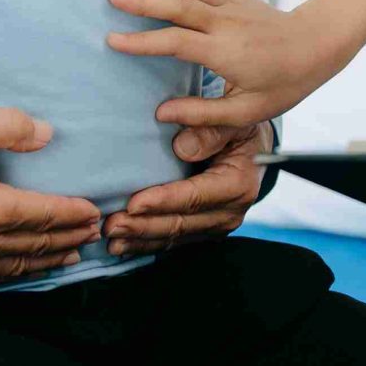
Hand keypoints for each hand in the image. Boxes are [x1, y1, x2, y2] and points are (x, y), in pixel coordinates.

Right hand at [0, 105, 103, 288]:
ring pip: (14, 268)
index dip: (74, 214)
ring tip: (71, 256)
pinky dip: (12, 275)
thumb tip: (48, 135)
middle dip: (69, 238)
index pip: (45, 215)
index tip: (95, 212)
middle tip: (94, 234)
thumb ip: (9, 126)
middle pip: (36, 245)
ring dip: (47, 262)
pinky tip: (23, 270)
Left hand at [102, 121, 270, 258]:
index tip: (132, 204)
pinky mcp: (205, 231)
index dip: (162, 201)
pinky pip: (174, 241)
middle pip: (180, 223)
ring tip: (112, 239)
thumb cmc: (240, 131)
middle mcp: (230, 212)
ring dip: (140, 239)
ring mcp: (217, 225)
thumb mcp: (234, 121)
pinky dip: (148, 243)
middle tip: (110, 225)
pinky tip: (125, 244)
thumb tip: (182, 146)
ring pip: (174, 237)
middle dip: (143, 226)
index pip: (194, 196)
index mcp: (238, 185)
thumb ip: (211, 130)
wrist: (254, 152)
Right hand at [104, 0, 353, 128]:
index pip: (175, 43)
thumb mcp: (247, 111)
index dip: (142, 41)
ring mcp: (230, 3)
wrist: (316, 46)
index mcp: (224, 52)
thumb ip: (203, 113)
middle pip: (177, 6)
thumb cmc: (283, 83)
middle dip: (141, 0)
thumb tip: (161, 114)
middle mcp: (224, 22)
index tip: (113, 40)